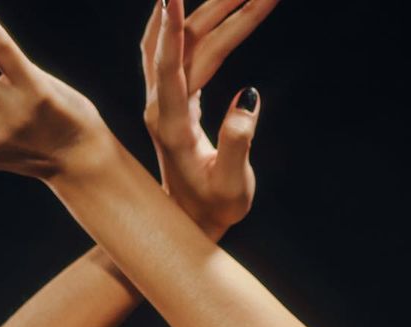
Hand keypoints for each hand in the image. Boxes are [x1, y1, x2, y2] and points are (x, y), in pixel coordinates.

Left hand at [141, 0, 278, 238]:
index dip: (172, 30)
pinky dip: (202, 24)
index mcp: (171, 127)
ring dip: (216, 10)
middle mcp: (161, 107)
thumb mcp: (231, 187)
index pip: (168, 68)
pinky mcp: (175, 96)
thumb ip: (237, 145)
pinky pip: (185, 50)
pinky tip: (216, 4)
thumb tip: (249, 98)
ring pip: (186, 42)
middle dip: (222, 7)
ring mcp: (165, 99)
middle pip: (187, 43)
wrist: (192, 221)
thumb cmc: (215, 208)